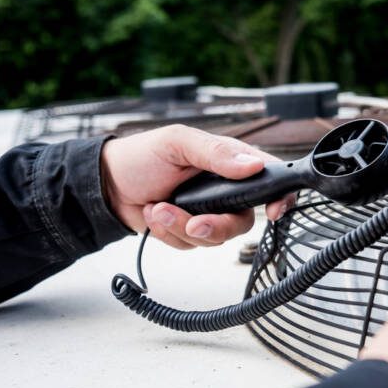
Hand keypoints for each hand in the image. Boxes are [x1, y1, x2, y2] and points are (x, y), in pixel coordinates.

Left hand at [100, 124, 294, 248]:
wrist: (106, 184)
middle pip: (244, 220)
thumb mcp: (179, 143)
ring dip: (182, 227)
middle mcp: (225, 189)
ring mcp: (208, 212)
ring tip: (157, 209)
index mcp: (230, 161)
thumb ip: (217, 153)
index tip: (274, 210)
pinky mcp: (189, 230)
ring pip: (216, 237)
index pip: (269, 177)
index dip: (280, 195)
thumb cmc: (142, 155)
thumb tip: (252, 164)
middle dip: (216, 225)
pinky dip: (169, 233)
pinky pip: (191, 245)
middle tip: (194, 223)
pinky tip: (153, 215)